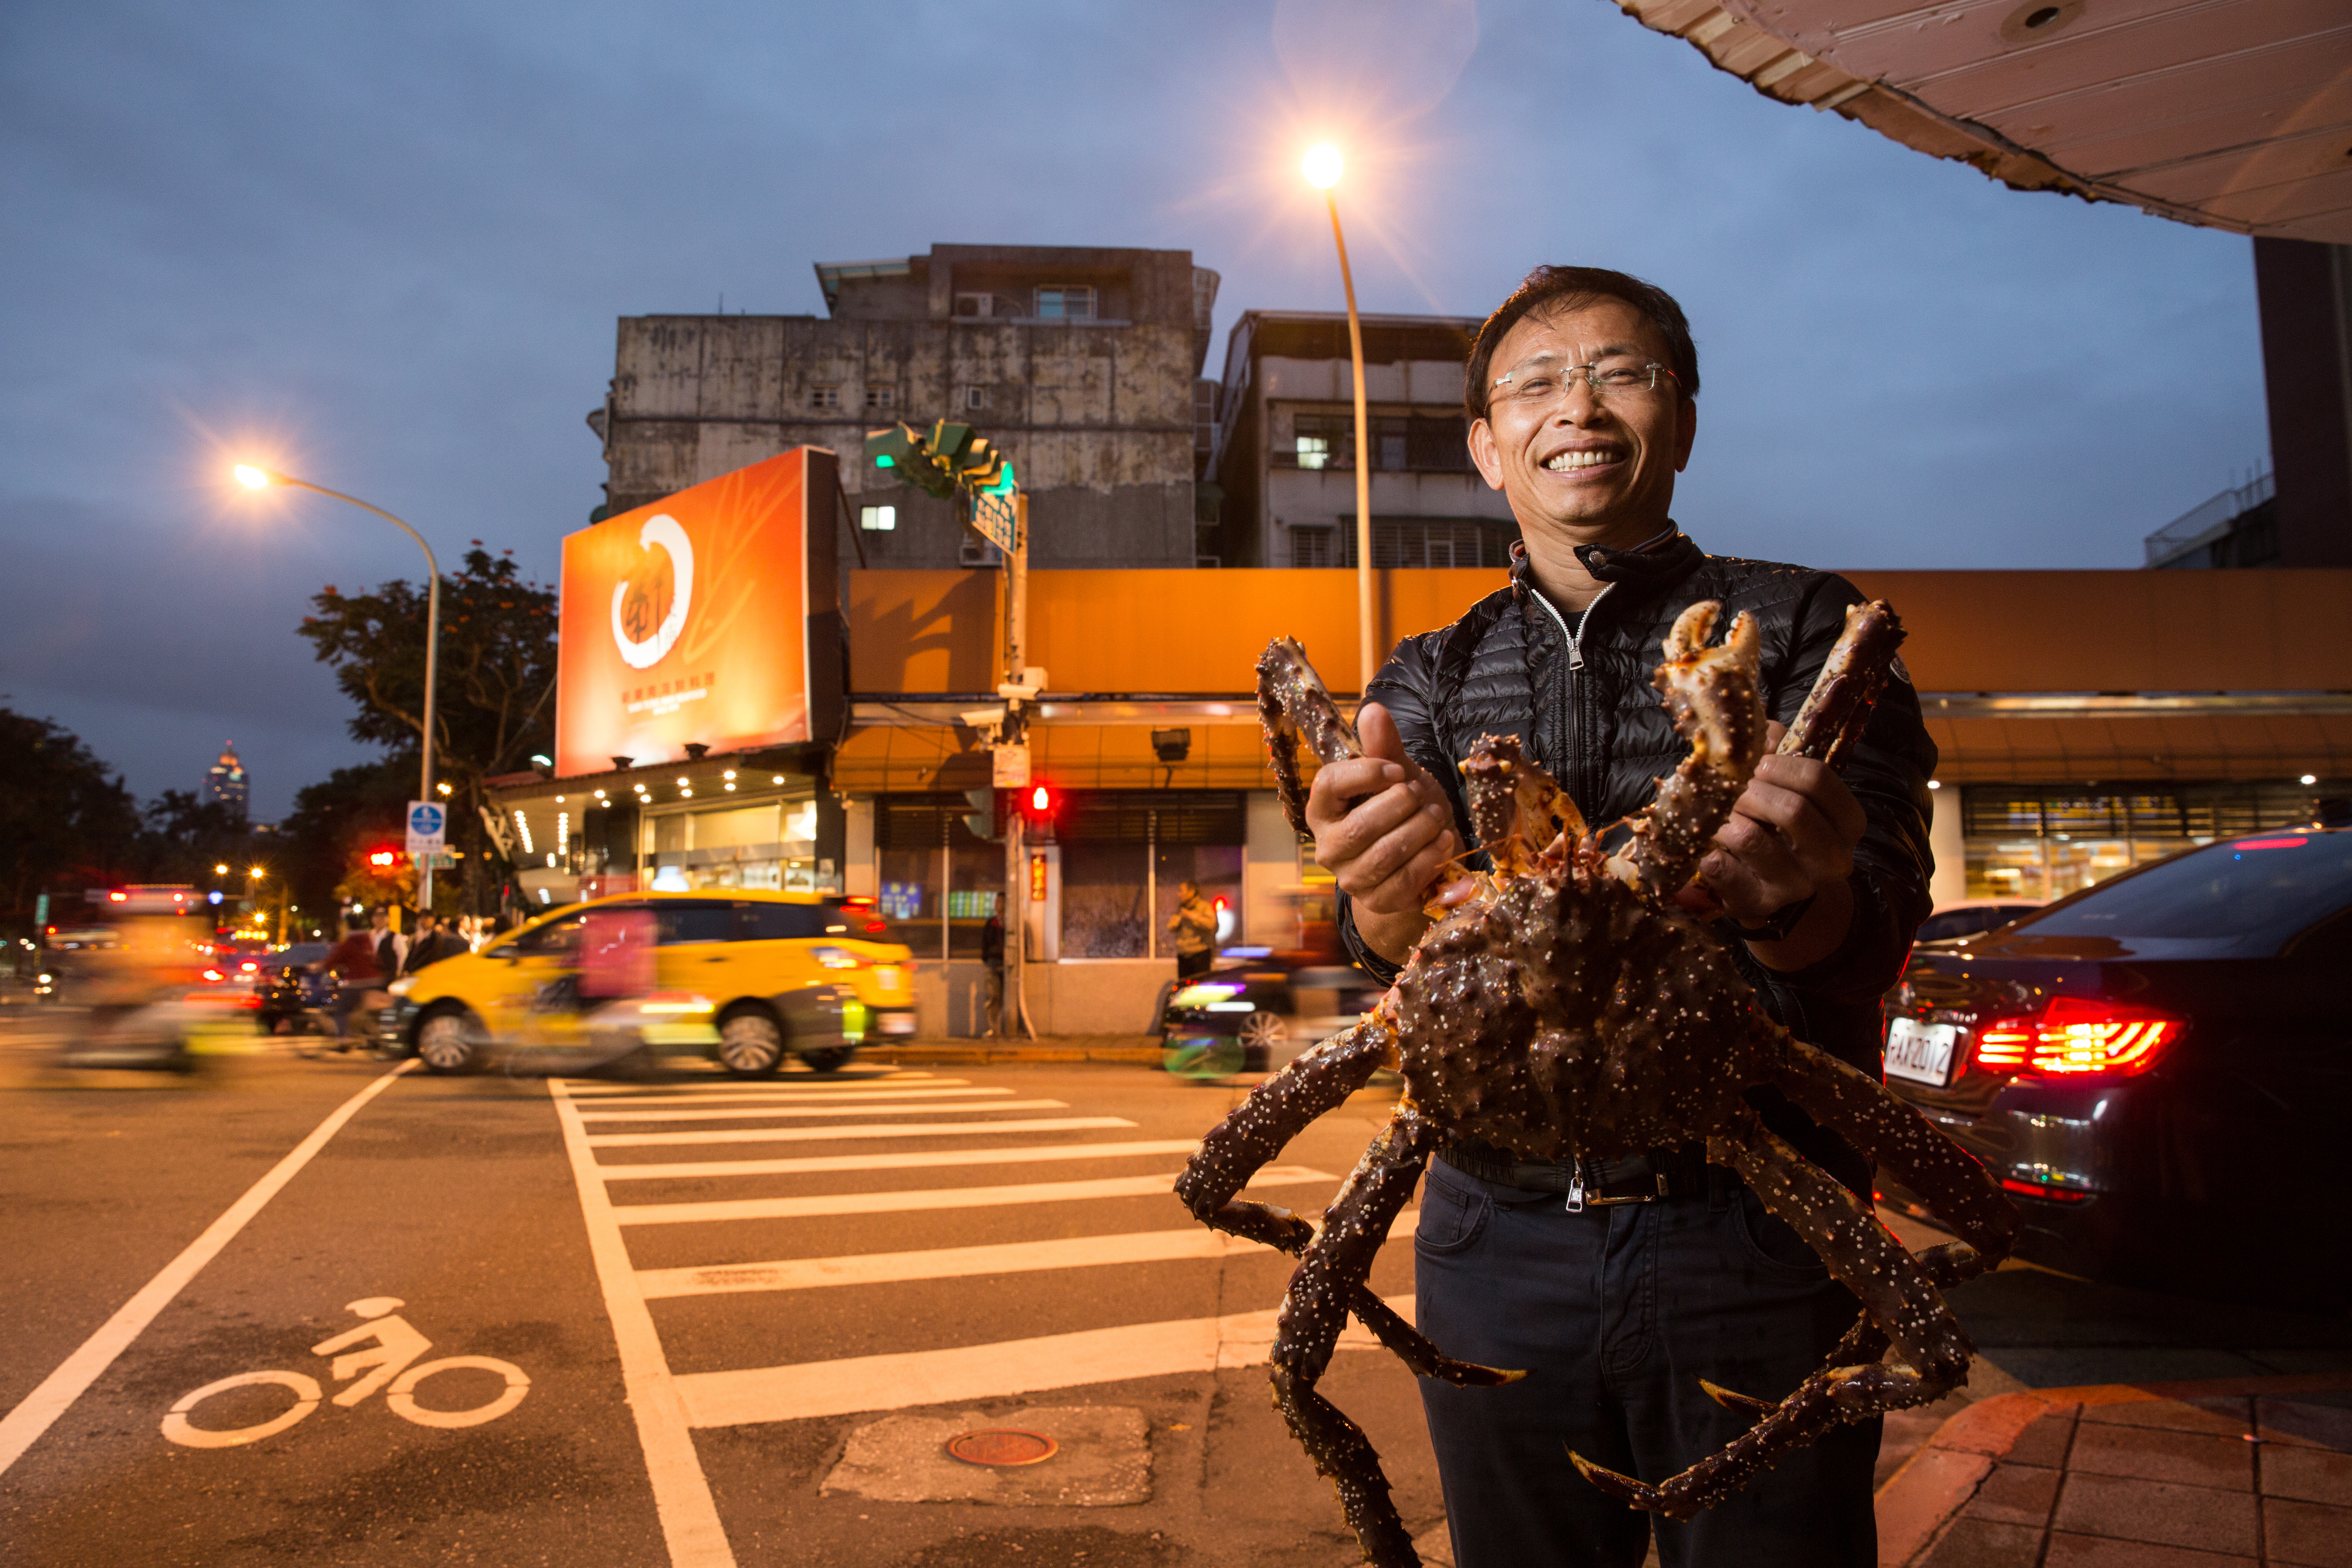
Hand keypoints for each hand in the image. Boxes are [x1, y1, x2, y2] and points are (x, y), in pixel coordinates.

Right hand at [1307, 704, 1458, 959]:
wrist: (1420, 853)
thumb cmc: (1402, 807)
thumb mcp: (1397, 774)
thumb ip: (1384, 746)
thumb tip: (1373, 710)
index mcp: (1323, 808)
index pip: (1329, 785)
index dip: (1366, 774)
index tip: (1398, 771)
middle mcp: (1329, 846)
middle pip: (1361, 826)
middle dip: (1401, 806)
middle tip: (1421, 795)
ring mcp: (1351, 878)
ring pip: (1384, 855)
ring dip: (1419, 831)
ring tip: (1436, 816)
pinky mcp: (1378, 901)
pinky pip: (1404, 882)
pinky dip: (1429, 859)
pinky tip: (1443, 841)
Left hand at [1677, 720, 1864, 940]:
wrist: (1773, 890)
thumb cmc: (1780, 828)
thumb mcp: (1790, 790)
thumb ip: (1779, 753)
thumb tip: (1761, 729)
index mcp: (1848, 823)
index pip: (1818, 778)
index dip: (1779, 764)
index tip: (1756, 764)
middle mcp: (1832, 858)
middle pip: (1791, 809)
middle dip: (1750, 791)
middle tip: (1730, 788)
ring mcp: (1797, 886)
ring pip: (1751, 837)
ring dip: (1724, 817)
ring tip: (1717, 813)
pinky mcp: (1757, 903)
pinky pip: (1720, 868)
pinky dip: (1706, 850)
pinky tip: (1706, 845)